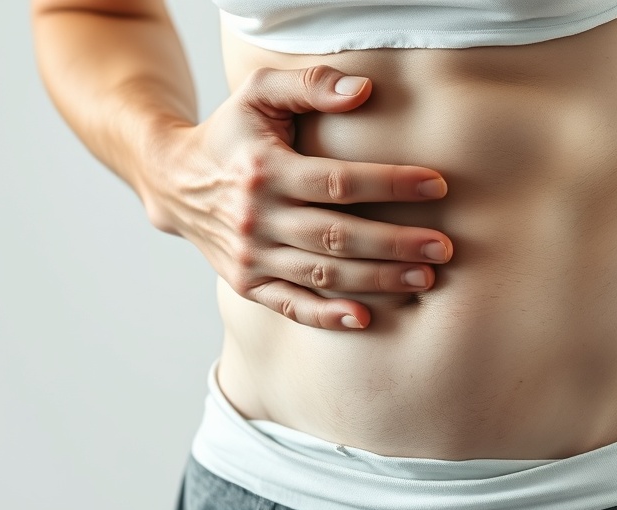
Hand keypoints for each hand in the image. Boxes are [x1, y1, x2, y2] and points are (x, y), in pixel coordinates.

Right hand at [140, 65, 452, 329]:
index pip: (338, 181)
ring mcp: (250, 256)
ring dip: (376, 280)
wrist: (174, 181)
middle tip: (442, 247)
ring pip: (322, 274)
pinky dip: (326, 316)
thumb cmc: (231, 131)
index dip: (390, 184)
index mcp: (264, 170)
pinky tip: (365, 318)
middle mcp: (256, 218)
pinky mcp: (247, 283)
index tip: (436, 185)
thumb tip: (364, 90)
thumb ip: (310, 83)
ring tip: (424, 279)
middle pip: (337, 236)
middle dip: (395, 244)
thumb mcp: (259, 92)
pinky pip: (290, 305)